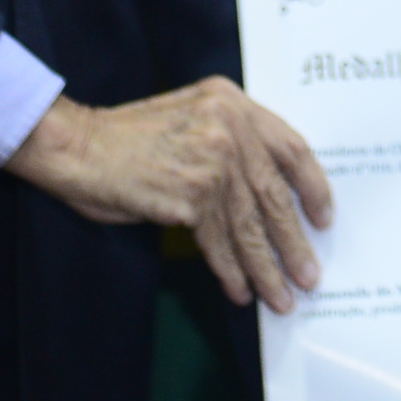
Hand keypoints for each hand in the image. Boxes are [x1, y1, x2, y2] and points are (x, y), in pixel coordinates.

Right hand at [3, 80, 331, 312]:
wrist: (77, 146)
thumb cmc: (128, 139)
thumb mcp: (191, 120)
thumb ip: (231, 142)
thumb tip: (270, 202)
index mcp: (233, 102)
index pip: (290, 147)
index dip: (312, 186)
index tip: (323, 218)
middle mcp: (229, 126)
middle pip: (274, 194)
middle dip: (293, 242)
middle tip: (308, 276)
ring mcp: (212, 160)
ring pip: (250, 226)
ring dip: (266, 269)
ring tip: (280, 297)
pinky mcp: (192, 194)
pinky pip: (220, 242)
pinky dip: (231, 271)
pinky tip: (239, 291)